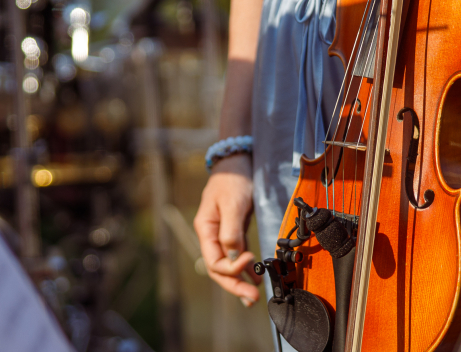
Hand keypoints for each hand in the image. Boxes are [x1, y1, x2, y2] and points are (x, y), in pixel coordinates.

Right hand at [194, 154, 262, 305]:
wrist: (237, 163)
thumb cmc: (232, 180)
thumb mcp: (232, 203)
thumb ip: (232, 229)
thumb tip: (234, 254)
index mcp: (206, 230)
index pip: (213, 261)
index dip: (231, 267)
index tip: (249, 260)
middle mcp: (212, 236)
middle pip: (219, 269)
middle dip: (234, 285)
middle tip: (252, 298)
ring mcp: (223, 236)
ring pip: (228, 266)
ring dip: (240, 282)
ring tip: (253, 297)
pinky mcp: (235, 232)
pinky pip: (238, 256)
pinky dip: (245, 269)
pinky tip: (255, 279)